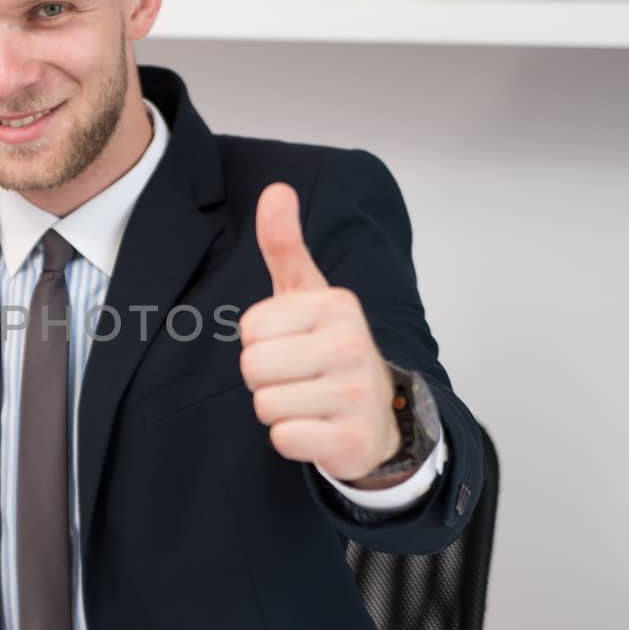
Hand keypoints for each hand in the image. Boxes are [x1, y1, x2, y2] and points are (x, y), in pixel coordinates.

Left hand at [238, 183, 400, 481]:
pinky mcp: (350, 439)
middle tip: (299, 376)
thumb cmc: (330, 349)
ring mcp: (355, 393)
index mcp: (336, 305)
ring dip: (279, 409)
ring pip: (265, 405)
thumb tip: (275, 190)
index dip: (261, 342)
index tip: (293, 344)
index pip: (250, 329)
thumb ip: (285, 245)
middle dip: (265, 378)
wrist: (378, 415)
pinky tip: (318, 426)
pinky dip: (292, 438)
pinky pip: (283, 439)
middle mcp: (351, 345)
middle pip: (252, 367)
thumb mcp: (308, 294)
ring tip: (309, 400)